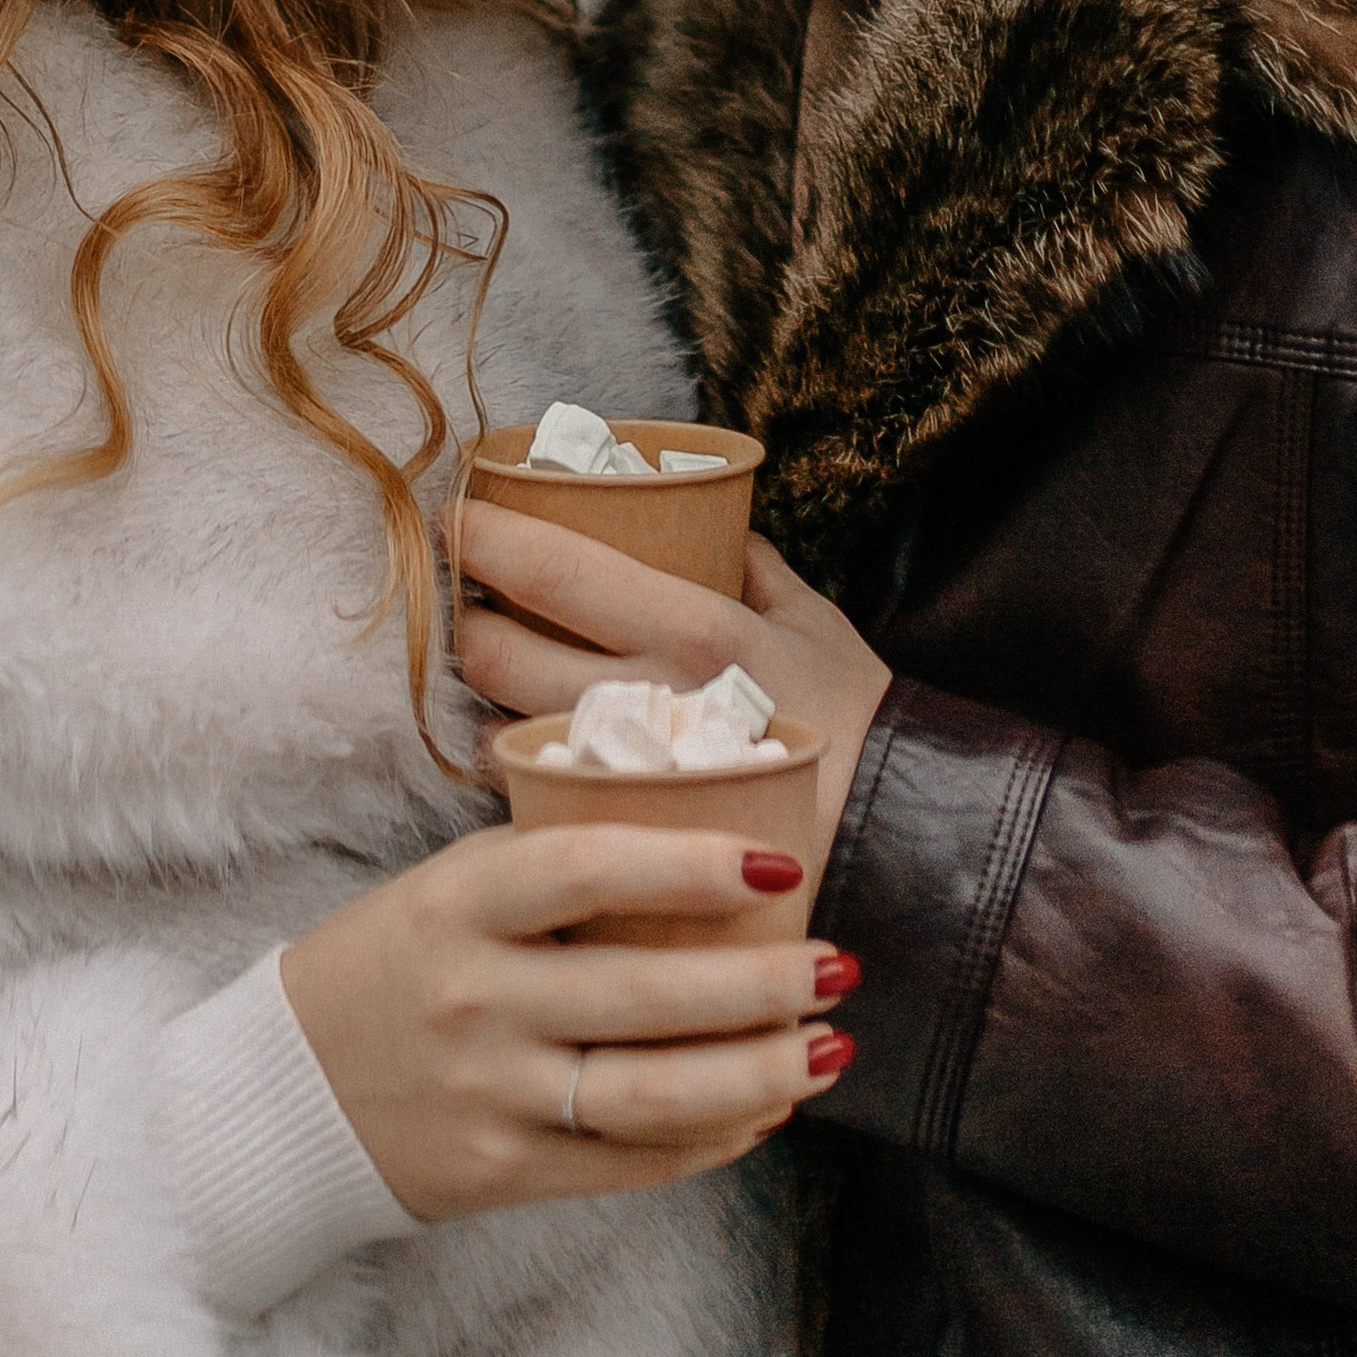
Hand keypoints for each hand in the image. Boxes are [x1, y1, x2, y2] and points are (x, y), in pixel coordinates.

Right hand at [281, 823, 848, 1221]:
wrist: (281, 1093)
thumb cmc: (393, 965)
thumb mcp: (447, 889)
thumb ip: (551, 871)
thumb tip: (704, 840)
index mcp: (457, 906)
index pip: (588, 871)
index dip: (692, 864)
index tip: (781, 858)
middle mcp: (474, 1000)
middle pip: (645, 996)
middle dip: (762, 983)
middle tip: (841, 963)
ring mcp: (489, 1093)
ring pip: (652, 1094)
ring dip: (760, 1074)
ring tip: (832, 1046)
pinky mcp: (501, 1171)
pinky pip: (630, 1162)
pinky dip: (710, 1140)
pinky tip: (765, 1111)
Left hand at [449, 503, 892, 858]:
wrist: (902, 840)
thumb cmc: (862, 721)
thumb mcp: (814, 621)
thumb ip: (755, 565)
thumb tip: (712, 520)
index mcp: (695, 628)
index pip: (554, 567)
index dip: (483, 536)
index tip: (455, 515)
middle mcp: (649, 698)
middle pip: (496, 652)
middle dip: (463, 620)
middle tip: (470, 604)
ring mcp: (627, 776)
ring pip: (497, 729)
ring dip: (479, 702)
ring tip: (497, 684)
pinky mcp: (622, 838)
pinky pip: (534, 799)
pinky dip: (517, 773)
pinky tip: (528, 755)